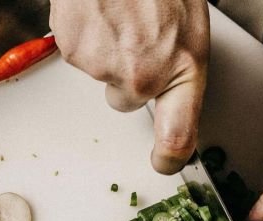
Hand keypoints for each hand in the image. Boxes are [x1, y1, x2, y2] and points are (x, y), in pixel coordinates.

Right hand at [49, 0, 209, 173]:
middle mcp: (142, 77)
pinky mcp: (73, 49)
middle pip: (125, 100)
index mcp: (182, 70)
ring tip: (120, 15)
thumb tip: (167, 99)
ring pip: (101, 74)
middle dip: (128, 77)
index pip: (178, 137)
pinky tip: (101, 12)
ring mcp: (104, 65)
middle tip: (137, 39)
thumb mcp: (189, 29)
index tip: (164, 162)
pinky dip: (86, 36)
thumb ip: (177, 71)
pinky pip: (78, 53)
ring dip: (107, 51)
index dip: (170, 158)